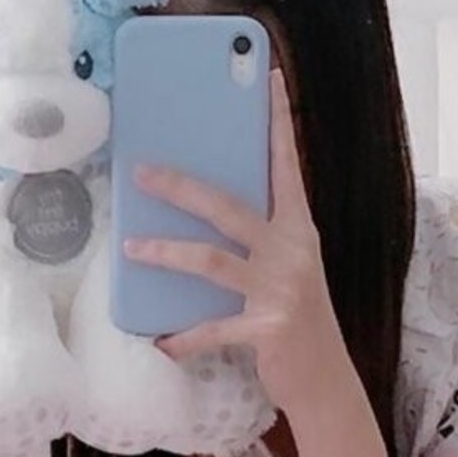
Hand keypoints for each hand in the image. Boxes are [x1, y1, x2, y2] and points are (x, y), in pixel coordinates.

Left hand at [123, 69, 342, 408]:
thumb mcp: (287, 266)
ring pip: (212, 259)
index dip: (278, 120)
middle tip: (141, 173)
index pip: (287, 163)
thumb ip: (259, 236)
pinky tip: (161, 341)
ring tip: (131, 246)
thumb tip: (203, 204)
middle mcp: (293, 250)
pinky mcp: (267, 327)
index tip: (268, 78)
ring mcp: (281, 288)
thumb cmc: (297, 316)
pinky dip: (183, 336)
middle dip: (182, 187)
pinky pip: (213, 328)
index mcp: (299, 227)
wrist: (326, 378)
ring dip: (167, 253)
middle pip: (230, 206)